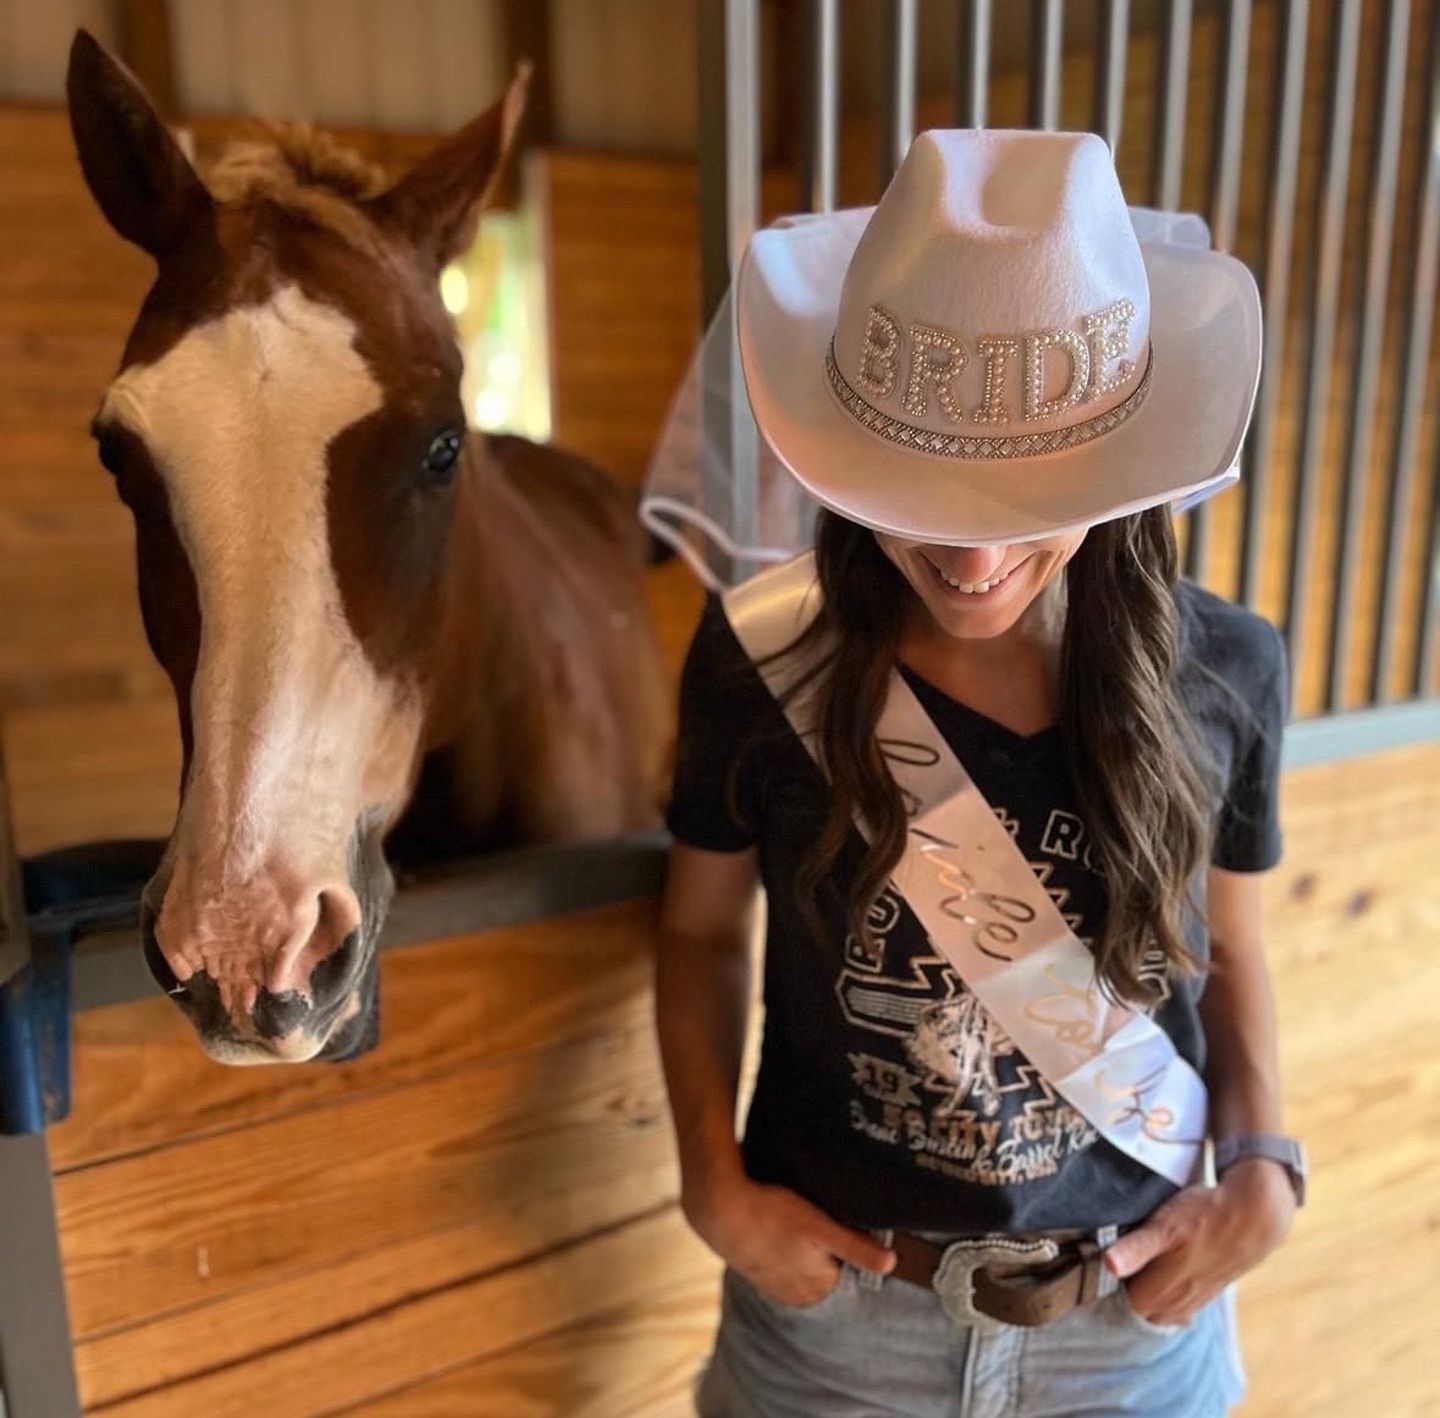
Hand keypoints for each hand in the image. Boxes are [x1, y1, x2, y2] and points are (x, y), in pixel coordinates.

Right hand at [683, 1173, 895, 1307]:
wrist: (722, 1210)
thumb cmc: (773, 1216)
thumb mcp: (822, 1228)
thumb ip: (857, 1249)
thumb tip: (892, 1264)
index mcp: (817, 1290)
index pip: (850, 1279)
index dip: (853, 1255)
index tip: (848, 1235)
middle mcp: (797, 1295)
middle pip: (828, 1277)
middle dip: (831, 1258)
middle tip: (823, 1227)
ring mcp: (775, 1285)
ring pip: (804, 1272)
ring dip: (807, 1256)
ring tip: (801, 1229)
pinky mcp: (758, 1271)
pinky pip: (782, 1267)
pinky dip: (786, 1254)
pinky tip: (783, 1234)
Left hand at [1103, 1160, 1296, 1326]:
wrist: (1253, 1216)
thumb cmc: (1204, 1218)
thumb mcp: (1164, 1227)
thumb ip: (1135, 1249)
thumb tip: (1109, 1266)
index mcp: (1160, 1292)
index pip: (1118, 1304)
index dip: (1103, 1286)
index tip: (1093, 1262)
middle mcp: (1176, 1304)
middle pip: (1138, 1309)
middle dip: (1124, 1291)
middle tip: (1113, 1260)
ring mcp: (1193, 1300)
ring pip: (1159, 1309)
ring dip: (1146, 1293)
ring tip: (1134, 1265)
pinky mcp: (1207, 1291)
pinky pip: (1179, 1305)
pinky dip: (1166, 1294)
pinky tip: (1163, 1275)